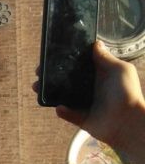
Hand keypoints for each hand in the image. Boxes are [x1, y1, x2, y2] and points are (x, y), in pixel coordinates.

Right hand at [37, 41, 144, 163]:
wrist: (126, 120)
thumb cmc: (126, 93)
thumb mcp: (119, 70)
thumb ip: (105, 58)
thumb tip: (96, 43)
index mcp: (98, 75)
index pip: (78, 65)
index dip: (64, 60)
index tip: (51, 57)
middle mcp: (90, 88)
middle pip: (66, 80)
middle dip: (51, 76)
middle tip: (39, 73)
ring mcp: (84, 103)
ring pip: (62, 96)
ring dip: (49, 92)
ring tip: (37, 87)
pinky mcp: (81, 118)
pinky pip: (67, 113)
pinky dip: (62, 111)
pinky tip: (58, 107)